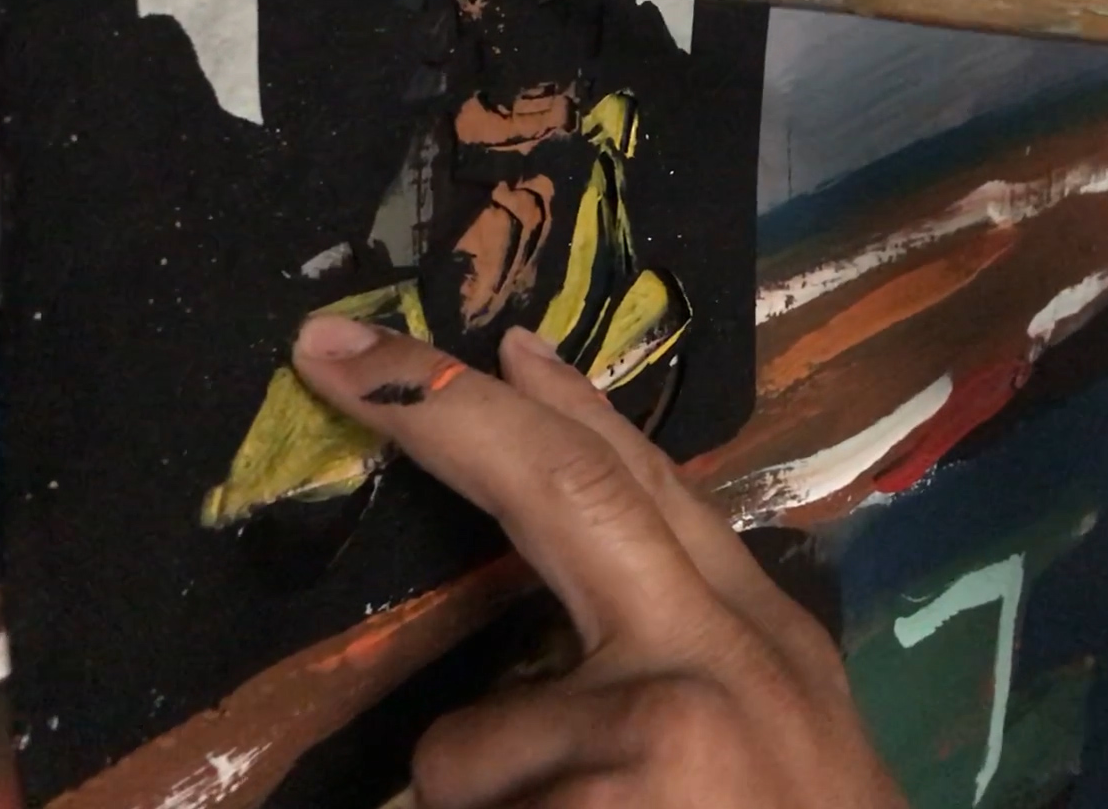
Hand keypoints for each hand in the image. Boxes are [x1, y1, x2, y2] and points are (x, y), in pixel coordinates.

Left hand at [292, 318, 906, 808]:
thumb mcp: (778, 756)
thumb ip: (675, 679)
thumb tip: (538, 662)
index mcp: (764, 650)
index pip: (656, 492)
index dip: (573, 411)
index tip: (503, 345)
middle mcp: (727, 660)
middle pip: (567, 488)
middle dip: (435, 408)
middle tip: (329, 350)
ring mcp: (672, 729)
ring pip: (464, 756)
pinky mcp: (625, 784)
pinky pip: (464, 808)